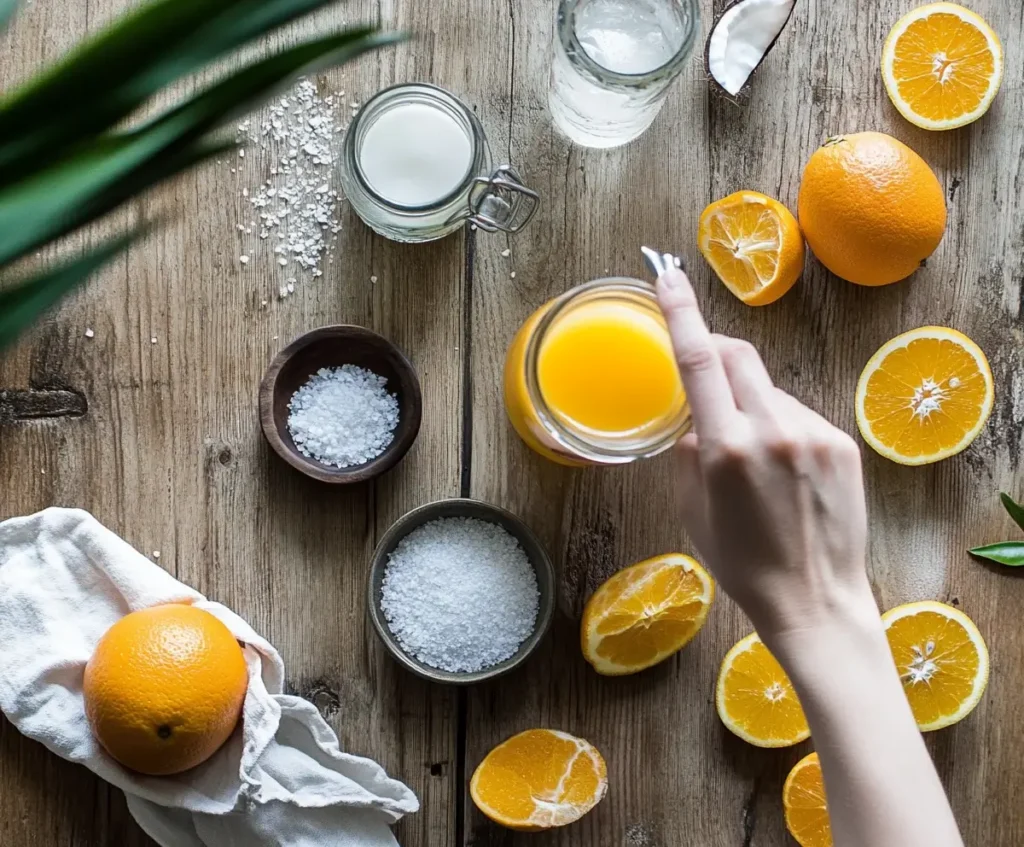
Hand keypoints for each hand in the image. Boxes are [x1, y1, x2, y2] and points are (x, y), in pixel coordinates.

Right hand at [655, 267, 875, 642]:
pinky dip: (780, 426)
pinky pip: (799, 413)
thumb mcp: (693, 510)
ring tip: (754, 457)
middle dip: (716, 350)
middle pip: (738, 356)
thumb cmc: (742, 563)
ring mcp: (814, 433)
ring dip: (750, 402)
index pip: (699, 361)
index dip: (681, 312)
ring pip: (769, 389)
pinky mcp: (841, 443)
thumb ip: (690, 452)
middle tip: (704, 372)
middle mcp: (773, 430)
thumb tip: (695, 420)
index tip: (666, 275)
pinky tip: (784, 471)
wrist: (815, 600)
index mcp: (727, 448)